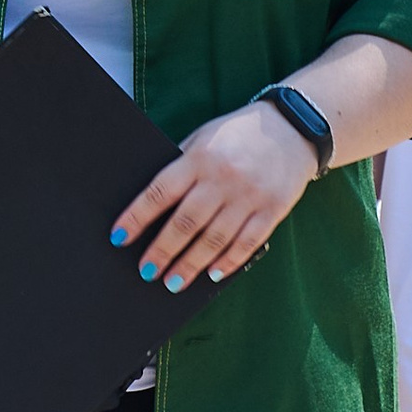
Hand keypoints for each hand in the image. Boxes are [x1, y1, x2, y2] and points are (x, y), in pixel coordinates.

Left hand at [110, 96, 318, 288]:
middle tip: (146, 271)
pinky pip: (248, 242)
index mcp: (199, 158)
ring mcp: (249, 196)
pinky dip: (228, 261)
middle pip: (186, 222)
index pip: (160, 192)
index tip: (118, 238)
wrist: (293, 127)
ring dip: (191, 264)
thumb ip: (182, 167)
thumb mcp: (203, 139)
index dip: (137, 217)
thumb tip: (153, 205)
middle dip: (162, 250)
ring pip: (215, 238)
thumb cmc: (236, 136)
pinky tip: (212, 274)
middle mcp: (223, 178)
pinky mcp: (272, 210)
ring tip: (172, 283)